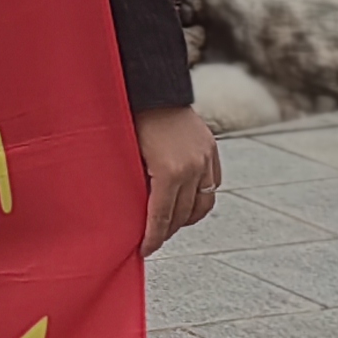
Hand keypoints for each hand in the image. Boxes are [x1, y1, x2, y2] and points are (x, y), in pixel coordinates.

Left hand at [135, 104, 221, 255]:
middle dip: (167, 231)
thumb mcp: (126, 154)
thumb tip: (125, 215)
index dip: (152, 238)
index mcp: (169, 172)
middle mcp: (193, 168)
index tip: (143, 251)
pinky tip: (186, 205)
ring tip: (169, 226)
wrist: (152, 86)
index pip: (161, 217)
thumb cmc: (129, 118)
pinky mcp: (212, 150)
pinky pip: (212, 187)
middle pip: (182, 215)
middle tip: (153, 240)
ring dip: (186, 219)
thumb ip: (131, 185)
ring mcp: (206, 159)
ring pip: (202, 205)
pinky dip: (200, 200)